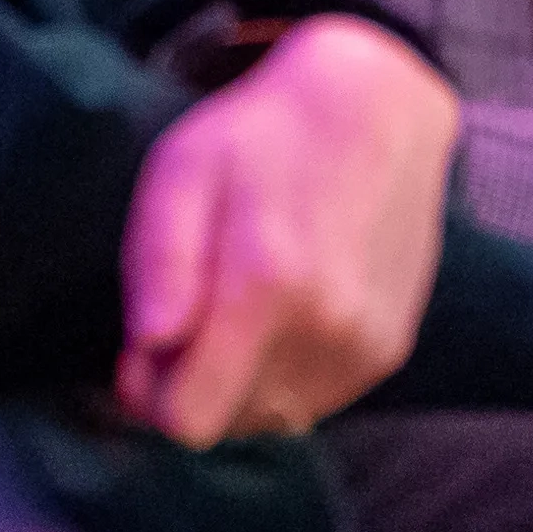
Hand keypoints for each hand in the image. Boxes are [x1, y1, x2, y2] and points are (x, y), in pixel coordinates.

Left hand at [117, 16, 454, 444]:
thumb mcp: (183, 170)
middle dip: (192, 383)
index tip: (143, 349)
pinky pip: (312, 399)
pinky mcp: (390, 348)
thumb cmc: (261, 135)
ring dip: (239, 379)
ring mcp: (366, 345)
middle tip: (190, 311)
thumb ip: (161, 262)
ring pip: (270, 417)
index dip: (150, 394)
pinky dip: (284, 372)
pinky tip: (282, 307)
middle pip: (226, 424)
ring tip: (240, 301)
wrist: (377, 107)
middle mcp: (329, 329)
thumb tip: (149, 347)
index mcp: (269, 286)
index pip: (190, 419)